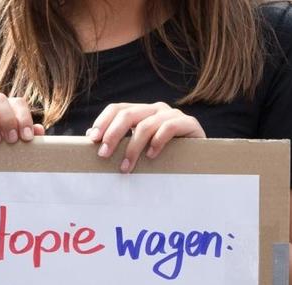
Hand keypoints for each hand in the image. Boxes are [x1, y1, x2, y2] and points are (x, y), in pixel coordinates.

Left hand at [86, 102, 204, 172]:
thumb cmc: (165, 158)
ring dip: (133, 148)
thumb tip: (90, 138)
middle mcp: (156, 110)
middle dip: (113, 135)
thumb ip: (120, 142)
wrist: (201, 161)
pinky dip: (158, 142)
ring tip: (126, 168)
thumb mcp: (140, 150)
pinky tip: (151, 156)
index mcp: (142, 112)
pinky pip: (170, 127)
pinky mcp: (189, 124)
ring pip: (146, 125)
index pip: (117, 109)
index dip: (103, 122)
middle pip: (128, 114)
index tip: (93, 139)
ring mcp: (173, 115)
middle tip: (104, 155)